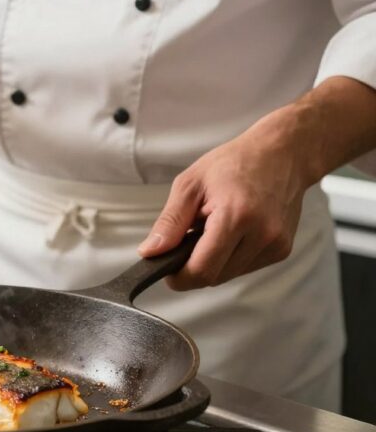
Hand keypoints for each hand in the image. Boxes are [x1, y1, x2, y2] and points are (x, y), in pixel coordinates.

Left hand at [138, 104, 313, 289]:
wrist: (282, 154)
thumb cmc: (234, 163)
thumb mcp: (190, 184)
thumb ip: (169, 223)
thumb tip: (150, 253)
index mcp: (236, 216)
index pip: (202, 270)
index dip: (179, 277)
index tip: (166, 268)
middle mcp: (262, 235)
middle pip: (214, 277)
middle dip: (193, 266)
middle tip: (188, 239)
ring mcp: (275, 244)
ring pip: (228, 275)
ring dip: (213, 262)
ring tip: (212, 230)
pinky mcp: (282, 250)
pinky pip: (244, 268)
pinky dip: (230, 258)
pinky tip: (231, 233)